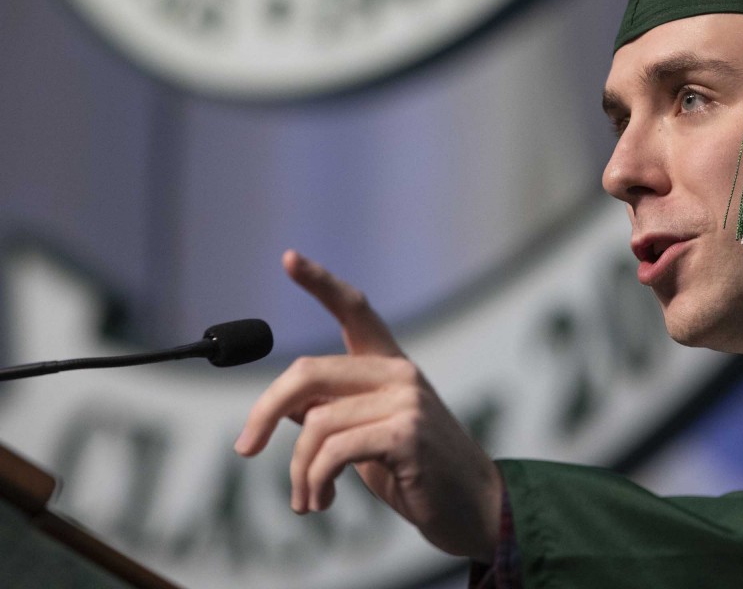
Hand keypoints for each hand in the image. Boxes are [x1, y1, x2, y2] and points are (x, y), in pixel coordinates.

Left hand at [235, 250, 502, 561]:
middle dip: (264, 411)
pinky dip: (315, 481)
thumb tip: (283, 406)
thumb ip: (333, 413)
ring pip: (315, 423)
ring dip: (298, 469)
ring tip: (307, 499)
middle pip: (307, 371)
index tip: (288, 257)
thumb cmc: (417, 473)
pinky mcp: (407, 432)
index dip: (319, 282)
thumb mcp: (367, 439)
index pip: (354, 309)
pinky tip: (321, 501)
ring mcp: (407, 399)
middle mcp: (399, 372)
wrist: (473, 508)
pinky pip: (333, 451)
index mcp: (390, 365)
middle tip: (245, 449)